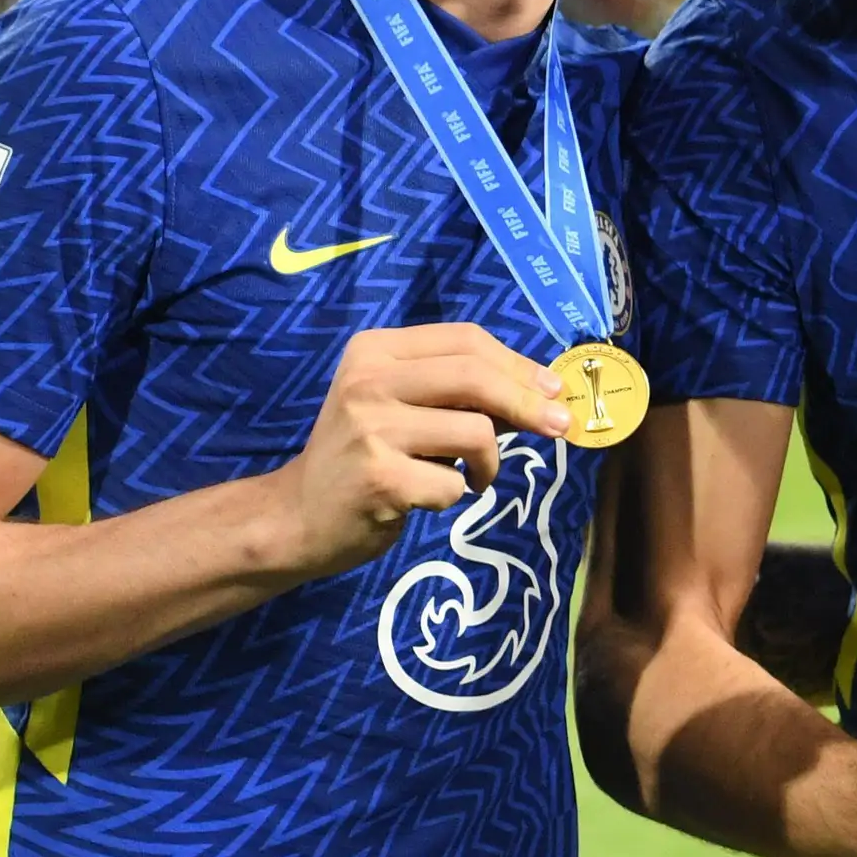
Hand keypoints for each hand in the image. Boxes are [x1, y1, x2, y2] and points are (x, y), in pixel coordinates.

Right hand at [267, 324, 569, 578]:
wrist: (298, 516)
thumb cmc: (364, 456)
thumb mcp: (399, 405)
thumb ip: (458, 391)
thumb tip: (543, 392)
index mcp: (374, 350)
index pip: (466, 340)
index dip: (518, 364)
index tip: (552, 389)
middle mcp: (367, 381)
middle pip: (476, 377)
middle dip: (528, 403)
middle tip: (559, 428)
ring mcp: (370, 429)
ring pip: (475, 432)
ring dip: (488, 463)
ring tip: (469, 476)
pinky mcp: (379, 478)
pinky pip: (454, 484)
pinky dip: (455, 496)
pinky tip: (424, 498)